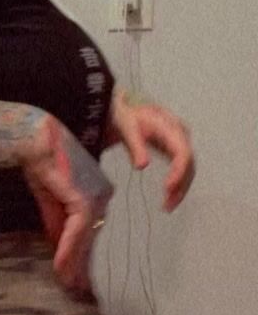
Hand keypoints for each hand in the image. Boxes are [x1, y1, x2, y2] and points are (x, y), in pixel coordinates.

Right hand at [19, 115, 113, 295]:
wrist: (36, 139)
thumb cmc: (41, 160)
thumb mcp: (47, 196)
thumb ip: (54, 220)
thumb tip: (55, 244)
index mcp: (94, 192)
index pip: (87, 230)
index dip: (79, 253)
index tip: (74, 274)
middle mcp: (100, 196)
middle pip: (88, 237)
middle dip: (79, 265)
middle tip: (74, 289)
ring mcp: (94, 198)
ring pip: (83, 239)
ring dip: (73, 264)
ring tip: (68, 285)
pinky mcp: (84, 200)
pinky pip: (76, 232)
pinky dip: (68, 251)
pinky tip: (61, 268)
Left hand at [105, 88, 195, 209]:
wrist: (126, 107)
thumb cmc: (126, 116)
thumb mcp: (127, 128)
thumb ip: (135, 146)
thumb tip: (142, 166)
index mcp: (170, 127)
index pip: (183, 152)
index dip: (178, 172)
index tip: (168, 188)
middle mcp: (181, 134)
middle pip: (189, 163)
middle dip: (181, 186)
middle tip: (167, 205)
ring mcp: (180, 142)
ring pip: (188, 169)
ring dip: (180, 189)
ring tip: (167, 207)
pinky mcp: (176, 149)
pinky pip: (182, 168)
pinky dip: (177, 184)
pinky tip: (168, 197)